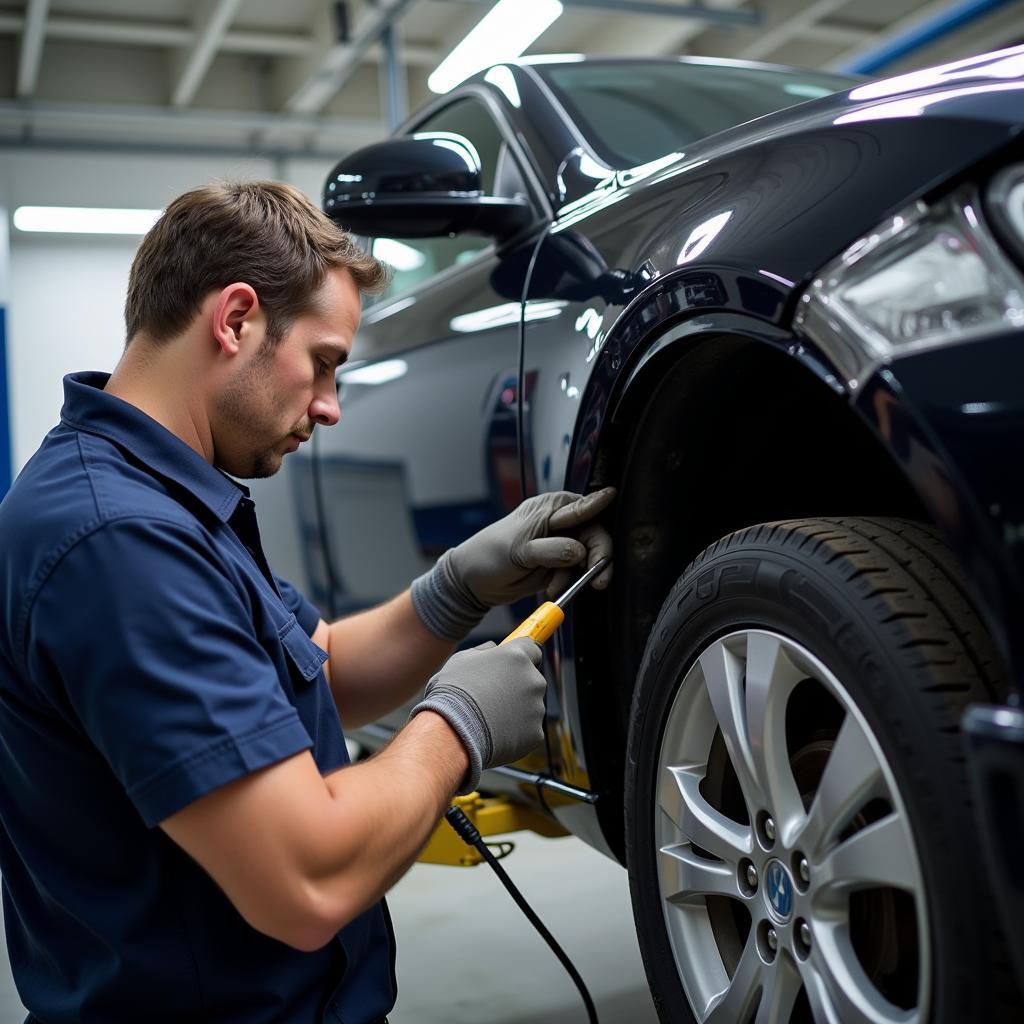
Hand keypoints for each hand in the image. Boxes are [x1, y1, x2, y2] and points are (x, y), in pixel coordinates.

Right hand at [410, 638, 545, 793]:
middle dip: (517, 687)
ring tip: (490, 718)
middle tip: (493, 698)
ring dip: (517, 710)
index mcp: (517, 656)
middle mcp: (533, 679)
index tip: (512, 667)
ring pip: (531, 706)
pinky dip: (516, 732)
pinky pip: (529, 730)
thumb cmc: (452, 692)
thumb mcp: (461, 660)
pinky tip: (496, 734)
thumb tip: (492, 648)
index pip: (532, 650)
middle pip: (532, 679)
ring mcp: (537, 707)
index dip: (522, 658)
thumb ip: (483, 651)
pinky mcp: (536, 733)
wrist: (451, 732)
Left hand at [450, 487, 615, 603]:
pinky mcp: (557, 564)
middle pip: (594, 535)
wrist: (471, 583)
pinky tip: (551, 588)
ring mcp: (559, 544)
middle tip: (596, 579)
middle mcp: (558, 522)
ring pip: (588, 557)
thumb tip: (580, 551)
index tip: (614, 508)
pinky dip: (568, 583)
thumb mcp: (519, 549)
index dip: (600, 509)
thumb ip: (552, 548)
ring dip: (579, 575)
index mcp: (549, 508)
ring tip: (556, 586)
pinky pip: (576, 573)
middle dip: (597, 558)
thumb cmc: (488, 556)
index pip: (583, 508)